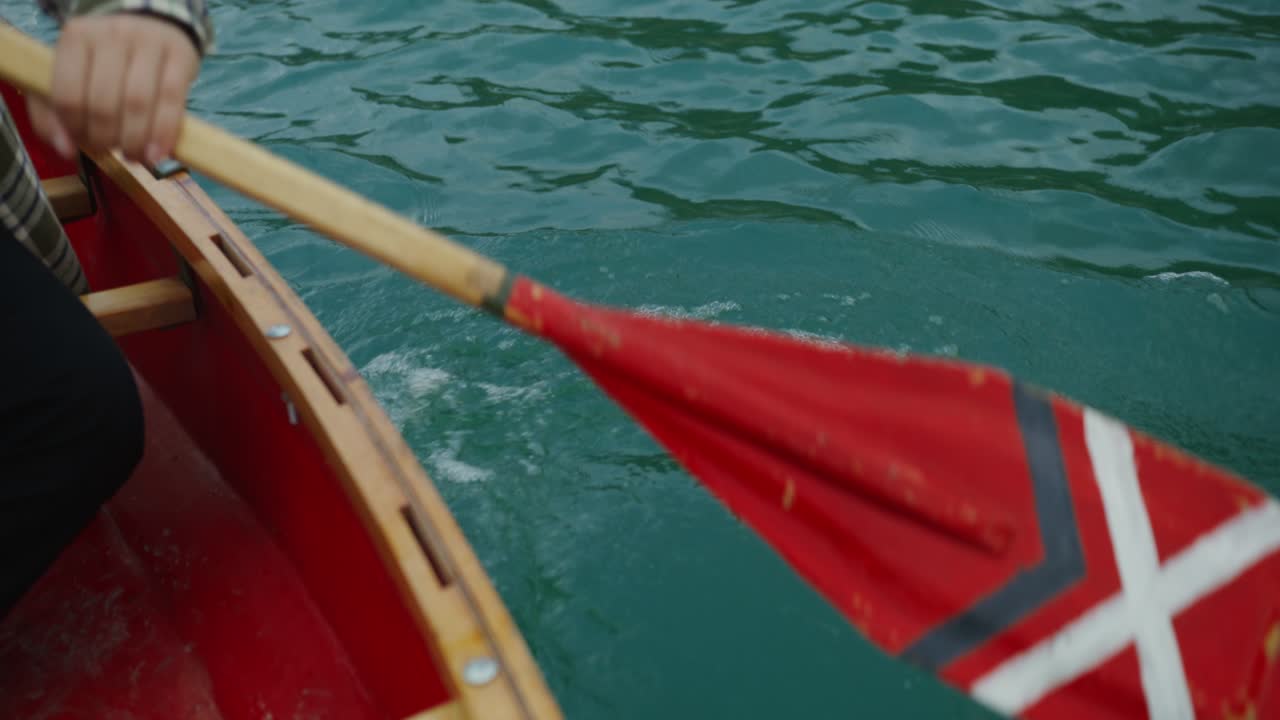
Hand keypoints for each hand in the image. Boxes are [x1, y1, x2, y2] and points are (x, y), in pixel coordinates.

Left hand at [28, 14, 198, 165]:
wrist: (152, 24)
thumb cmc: (109, 60)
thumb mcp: (75, 74)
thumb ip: (57, 112)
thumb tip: (66, 150)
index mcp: (76, 38)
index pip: (69, 95)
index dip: (75, 130)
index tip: (83, 145)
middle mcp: (111, 36)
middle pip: (104, 103)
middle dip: (106, 139)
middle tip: (110, 151)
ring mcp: (148, 43)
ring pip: (138, 104)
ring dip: (134, 141)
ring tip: (133, 156)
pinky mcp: (180, 55)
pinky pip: (172, 100)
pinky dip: (164, 133)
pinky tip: (157, 153)